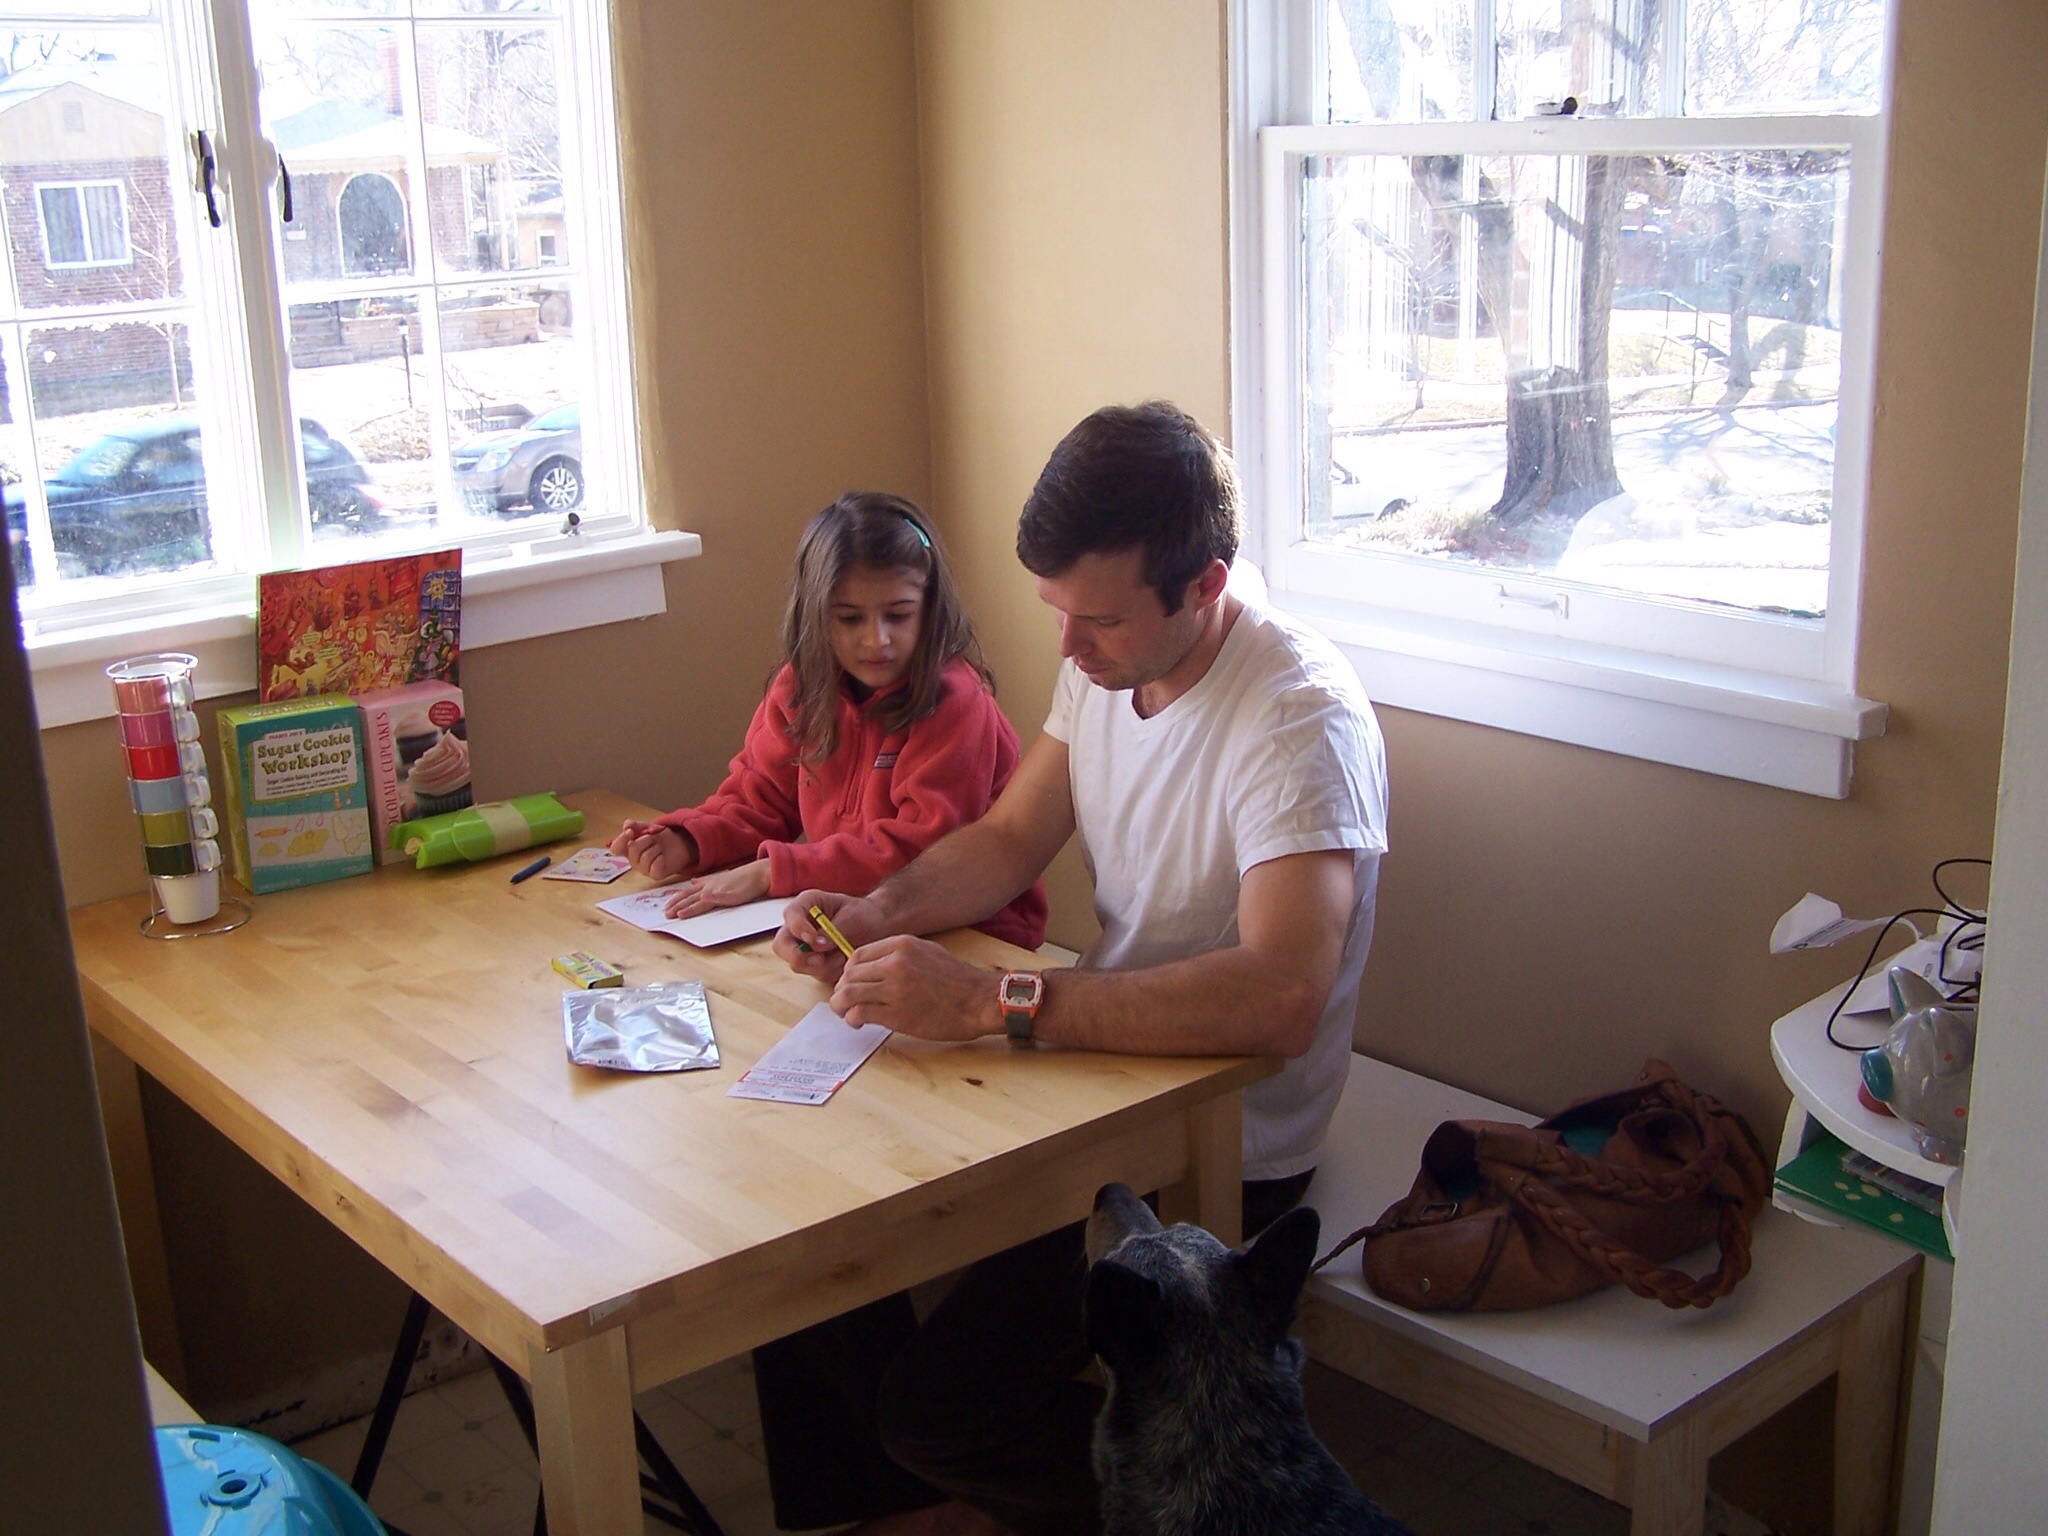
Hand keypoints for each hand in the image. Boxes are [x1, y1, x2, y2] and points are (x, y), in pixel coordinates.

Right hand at [609, 820, 695, 881]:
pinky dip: (661, 858)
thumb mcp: (647, 827)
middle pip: (632, 849)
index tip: (630, 831)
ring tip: (660, 847)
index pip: (616, 848)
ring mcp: (644, 869)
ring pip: (645, 856)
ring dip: (655, 847)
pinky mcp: (655, 874)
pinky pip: (655, 866)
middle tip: (651, 837)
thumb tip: (627, 825)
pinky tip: (663, 856)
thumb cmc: (659, 837)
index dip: (621, 840)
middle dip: (644, 839)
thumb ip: (636, 825)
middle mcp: (634, 860)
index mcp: (628, 849)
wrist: (680, 844)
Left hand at [662, 859, 769, 918]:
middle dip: (675, 904)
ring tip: (672, 915)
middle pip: (688, 896)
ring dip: (682, 907)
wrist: (758, 874)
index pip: (688, 891)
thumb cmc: (744, 879)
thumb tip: (693, 882)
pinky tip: (686, 911)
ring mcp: (715, 890)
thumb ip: (706, 881)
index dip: (677, 898)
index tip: (667, 905)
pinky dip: (694, 907)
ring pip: (693, 900)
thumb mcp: (722, 879)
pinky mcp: (723, 896)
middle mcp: (709, 885)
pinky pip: (705, 903)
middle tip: (665, 913)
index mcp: (709, 882)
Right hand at [774, 890, 886, 984]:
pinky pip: (814, 974)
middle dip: (798, 956)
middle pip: (782, 946)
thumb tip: (817, 946)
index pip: (791, 915)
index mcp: (806, 905)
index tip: (814, 939)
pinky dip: (830, 971)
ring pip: (797, 964)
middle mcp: (799, 927)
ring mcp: (803, 947)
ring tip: (842, 955)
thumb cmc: (863, 915)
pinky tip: (843, 961)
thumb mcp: (852, 916)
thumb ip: (834, 929)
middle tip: (819, 959)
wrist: (876, 928)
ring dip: (821, 965)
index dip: (799, 929)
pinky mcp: (812, 964)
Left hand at [830, 935, 1002, 1039]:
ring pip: (848, 993)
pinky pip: (859, 1013)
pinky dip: (852, 1019)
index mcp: (901, 946)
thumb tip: (873, 966)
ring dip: (841, 1005)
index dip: (848, 972)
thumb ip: (899, 955)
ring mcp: (894, 989)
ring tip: (847, 1013)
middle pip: (849, 975)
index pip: (856, 955)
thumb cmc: (956, 980)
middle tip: (845, 1001)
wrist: (979, 1001)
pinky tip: (858, 1023)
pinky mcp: (896, 1014)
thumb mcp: (927, 952)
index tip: (850, 983)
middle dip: (842, 990)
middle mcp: (895, 964)